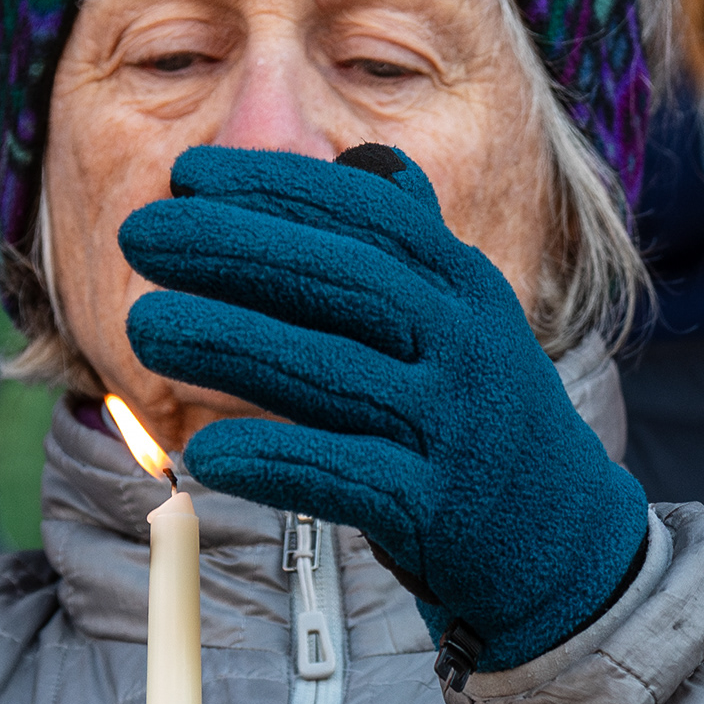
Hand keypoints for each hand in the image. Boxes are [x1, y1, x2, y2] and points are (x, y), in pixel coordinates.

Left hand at [122, 143, 652, 675]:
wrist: (563, 542)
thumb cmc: (483, 418)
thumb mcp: (468, 318)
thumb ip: (417, 245)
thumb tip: (366, 162)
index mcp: (463, 286)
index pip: (365, 216)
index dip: (274, 188)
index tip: (187, 175)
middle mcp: (464, 344)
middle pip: (344, 281)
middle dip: (235, 248)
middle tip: (141, 233)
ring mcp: (452, 428)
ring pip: (332, 373)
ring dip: (231, 344)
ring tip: (146, 327)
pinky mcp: (433, 508)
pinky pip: (344, 477)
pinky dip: (275, 461)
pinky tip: (205, 454)